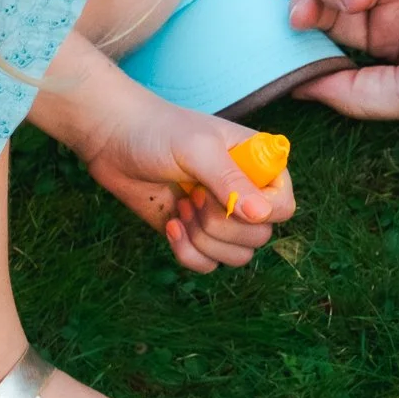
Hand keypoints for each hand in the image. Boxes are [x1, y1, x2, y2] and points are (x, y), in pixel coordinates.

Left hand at [77, 97, 295, 273]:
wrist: (114, 140)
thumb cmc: (159, 132)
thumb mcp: (197, 149)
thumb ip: (230, 181)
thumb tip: (262, 215)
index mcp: (259, 167)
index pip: (284, 207)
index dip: (260, 213)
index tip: (223, 196)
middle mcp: (246, 195)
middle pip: (260, 237)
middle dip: (220, 225)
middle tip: (193, 195)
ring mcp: (221, 218)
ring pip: (237, 257)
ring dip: (204, 240)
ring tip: (181, 207)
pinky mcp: (196, 236)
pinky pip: (208, 265)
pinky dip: (187, 252)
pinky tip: (171, 224)